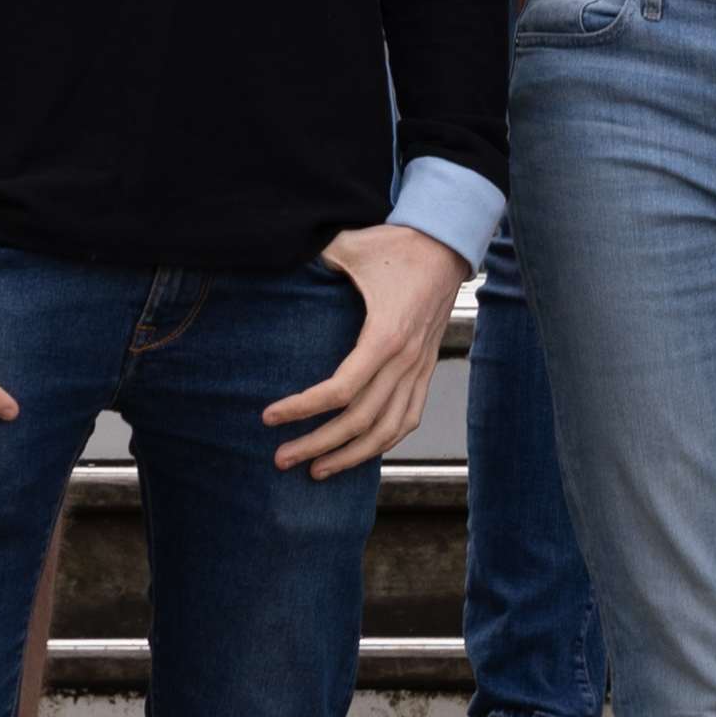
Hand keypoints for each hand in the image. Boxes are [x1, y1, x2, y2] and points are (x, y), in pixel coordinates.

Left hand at [263, 222, 466, 477]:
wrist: (446, 246)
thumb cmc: (396, 246)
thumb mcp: (350, 246)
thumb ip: (315, 257)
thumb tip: (277, 255)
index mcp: (385, 335)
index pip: (341, 390)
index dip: (303, 408)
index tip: (269, 417)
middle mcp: (406, 360)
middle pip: (360, 420)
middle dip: (318, 445)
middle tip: (281, 458)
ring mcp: (420, 368)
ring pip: (388, 430)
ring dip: (351, 456)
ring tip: (317, 470)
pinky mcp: (427, 370)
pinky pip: (409, 418)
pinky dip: (384, 442)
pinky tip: (358, 453)